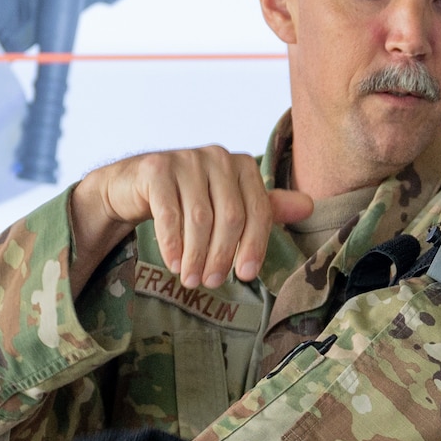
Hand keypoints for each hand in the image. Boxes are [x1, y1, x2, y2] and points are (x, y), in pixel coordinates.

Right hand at [69, 146, 311, 294]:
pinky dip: (172, 243)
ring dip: (197, 256)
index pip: (258, 209)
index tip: (245, 276)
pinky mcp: (155, 169)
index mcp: (241, 165)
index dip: (255, 245)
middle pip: (230, 215)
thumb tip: (309, 206)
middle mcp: (216, 156)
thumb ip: (264, 207)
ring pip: (200, 218)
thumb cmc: (186, 199)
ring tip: (191, 280)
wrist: (132, 186)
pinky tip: (174, 263)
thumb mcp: (227, 205)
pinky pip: (169, 213)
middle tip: (212, 283)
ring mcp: (185, 159)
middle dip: (222, 255)